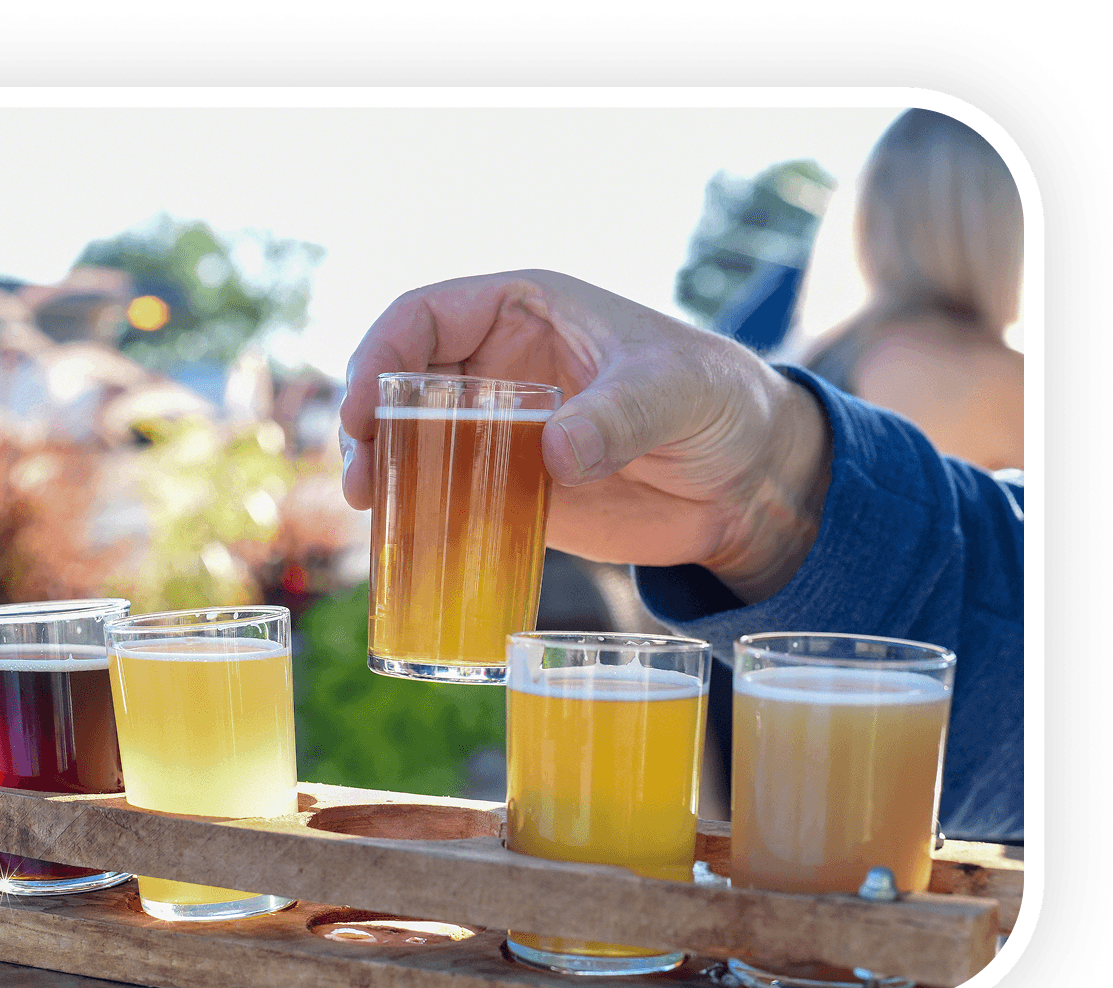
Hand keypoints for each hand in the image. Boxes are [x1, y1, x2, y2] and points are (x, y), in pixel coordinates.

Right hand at [338, 270, 831, 602]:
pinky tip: (410, 551)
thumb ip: (619, 413)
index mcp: (525, 310)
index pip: (426, 315)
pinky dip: (426, 522)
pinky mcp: (515, 488)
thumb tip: (557, 450)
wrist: (749, 478)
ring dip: (388, 476)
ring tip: (374, 513)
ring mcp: (502, 430)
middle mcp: (499, 365)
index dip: (381, 353)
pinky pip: (453, 499)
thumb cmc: (718, 401)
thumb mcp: (676, 393)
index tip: (363, 406)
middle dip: (370, 426)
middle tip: (363, 480)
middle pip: (403, 383)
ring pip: (417, 444)